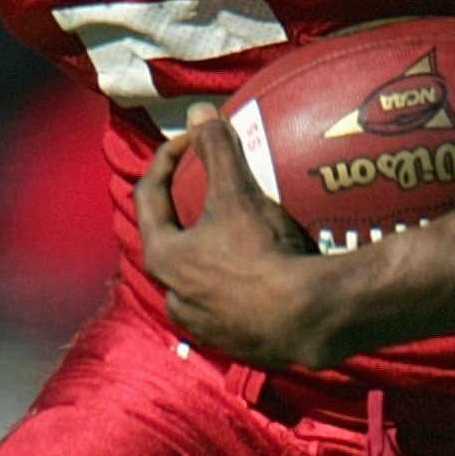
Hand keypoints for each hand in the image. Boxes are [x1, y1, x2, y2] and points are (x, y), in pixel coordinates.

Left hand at [134, 103, 341, 368]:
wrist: (306, 319)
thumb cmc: (262, 252)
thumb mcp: (237, 194)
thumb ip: (217, 150)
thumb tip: (199, 112)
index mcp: (163, 258)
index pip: (149, 197)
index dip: (166, 160)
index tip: (190, 142)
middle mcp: (174, 297)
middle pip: (169, 243)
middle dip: (185, 213)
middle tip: (208, 191)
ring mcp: (204, 326)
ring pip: (198, 282)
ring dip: (212, 256)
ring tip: (238, 234)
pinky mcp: (236, 344)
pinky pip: (231, 305)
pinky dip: (241, 285)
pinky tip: (268, 272)